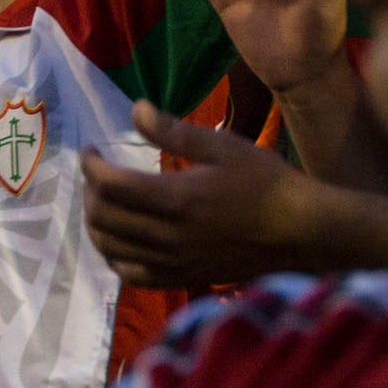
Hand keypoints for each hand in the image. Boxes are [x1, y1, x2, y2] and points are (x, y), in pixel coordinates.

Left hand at [84, 101, 325, 287]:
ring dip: (96, 224)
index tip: (91, 150)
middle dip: (89, 192)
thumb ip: (173, 131)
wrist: (297, 232)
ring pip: (109, 249)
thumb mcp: (221, 147)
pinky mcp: (180, 278)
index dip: (90, 164)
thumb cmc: (263, 182)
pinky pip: (131, 275)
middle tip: (98, 175)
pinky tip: (121, 240)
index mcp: (174, 198)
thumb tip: (135, 108)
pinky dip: (115, 257)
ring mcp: (171, 262)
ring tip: (104, 203)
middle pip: (101, 218)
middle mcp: (166, 236)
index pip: (109, 184)